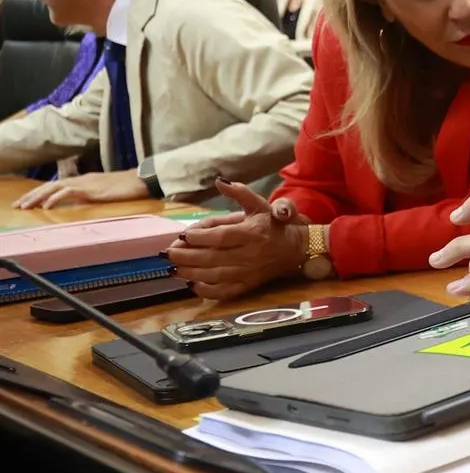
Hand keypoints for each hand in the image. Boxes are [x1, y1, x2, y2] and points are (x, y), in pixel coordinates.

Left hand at [16, 169, 152, 209]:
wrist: (143, 179)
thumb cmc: (130, 187)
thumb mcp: (107, 193)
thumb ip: (94, 196)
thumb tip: (84, 203)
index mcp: (84, 181)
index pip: (56, 186)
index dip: (40, 193)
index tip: (28, 202)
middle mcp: (81, 180)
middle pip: (50, 186)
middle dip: (32, 196)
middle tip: (18, 206)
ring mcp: (85, 183)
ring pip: (54, 188)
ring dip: (37, 197)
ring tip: (25, 206)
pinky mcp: (90, 189)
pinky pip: (68, 192)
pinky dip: (55, 199)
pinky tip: (46, 206)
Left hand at [166, 180, 309, 300]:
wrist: (299, 247)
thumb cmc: (276, 225)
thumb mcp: (260, 204)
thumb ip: (239, 193)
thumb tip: (219, 181)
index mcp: (252, 232)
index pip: (221, 236)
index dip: (199, 237)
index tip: (182, 236)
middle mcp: (250, 254)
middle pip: (212, 258)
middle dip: (186, 256)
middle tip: (167, 253)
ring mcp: (249, 272)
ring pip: (215, 276)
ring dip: (190, 273)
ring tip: (172, 268)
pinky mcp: (249, 285)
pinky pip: (226, 292)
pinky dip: (207, 291)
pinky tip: (192, 285)